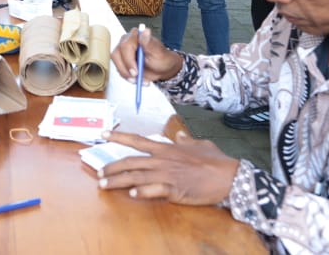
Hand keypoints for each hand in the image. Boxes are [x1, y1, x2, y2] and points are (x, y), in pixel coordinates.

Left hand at [97, 130, 239, 204]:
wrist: (229, 176)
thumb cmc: (216, 161)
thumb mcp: (200, 144)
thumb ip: (186, 140)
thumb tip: (180, 135)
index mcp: (167, 148)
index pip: (137, 140)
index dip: (118, 137)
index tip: (102, 134)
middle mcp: (162, 160)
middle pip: (130, 162)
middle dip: (111, 167)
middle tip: (99, 173)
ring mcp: (167, 174)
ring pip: (135, 176)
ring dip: (118, 181)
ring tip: (104, 185)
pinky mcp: (174, 189)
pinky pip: (152, 190)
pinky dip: (141, 192)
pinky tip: (131, 194)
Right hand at [110, 25, 181, 82]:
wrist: (161, 68)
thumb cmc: (161, 59)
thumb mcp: (158, 52)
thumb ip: (149, 43)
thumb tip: (145, 31)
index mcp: (136, 35)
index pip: (126, 45)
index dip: (128, 60)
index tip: (136, 71)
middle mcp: (127, 40)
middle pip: (117, 54)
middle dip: (126, 69)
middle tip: (136, 78)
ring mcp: (122, 50)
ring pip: (116, 62)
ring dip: (126, 74)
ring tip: (139, 80)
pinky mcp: (121, 59)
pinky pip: (119, 68)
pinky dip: (127, 76)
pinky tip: (137, 79)